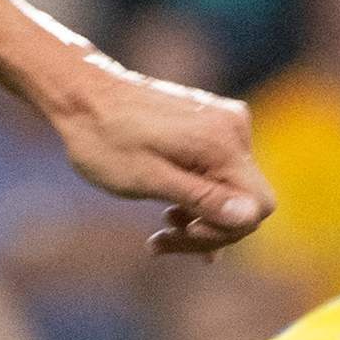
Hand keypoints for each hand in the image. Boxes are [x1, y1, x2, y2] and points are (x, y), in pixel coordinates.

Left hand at [52, 52, 273, 255]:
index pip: (258, 205)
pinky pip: (217, 173)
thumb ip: (202, 198)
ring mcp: (223, 124)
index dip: (226, 231)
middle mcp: (234, 128)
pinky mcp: (209, 126)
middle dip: (207, 230)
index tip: (184, 234)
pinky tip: (172, 216)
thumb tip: (250, 217)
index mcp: (222, 142)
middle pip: (244, 201)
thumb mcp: (149, 178)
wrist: (81, 95)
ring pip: (230, 190)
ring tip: (160, 232)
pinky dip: (197, 197)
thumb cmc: (105, 139)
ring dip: (199, 218)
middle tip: (161, 243)